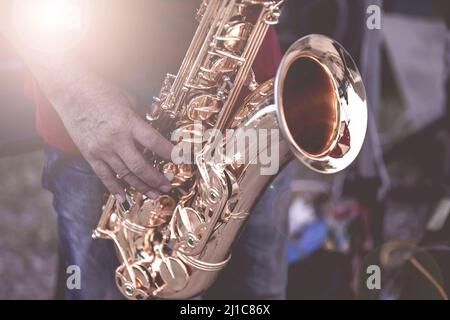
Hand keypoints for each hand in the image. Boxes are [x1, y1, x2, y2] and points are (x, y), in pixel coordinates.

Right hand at [56, 78, 172, 202]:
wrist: (70, 90)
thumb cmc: (100, 91)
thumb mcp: (128, 99)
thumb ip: (141, 116)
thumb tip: (153, 127)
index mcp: (128, 123)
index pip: (155, 142)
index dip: (170, 153)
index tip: (181, 161)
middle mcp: (116, 139)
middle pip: (141, 166)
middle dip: (157, 179)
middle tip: (168, 186)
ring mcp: (102, 149)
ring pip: (125, 175)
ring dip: (141, 187)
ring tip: (153, 194)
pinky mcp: (90, 155)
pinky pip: (104, 176)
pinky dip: (114, 188)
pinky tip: (124, 198)